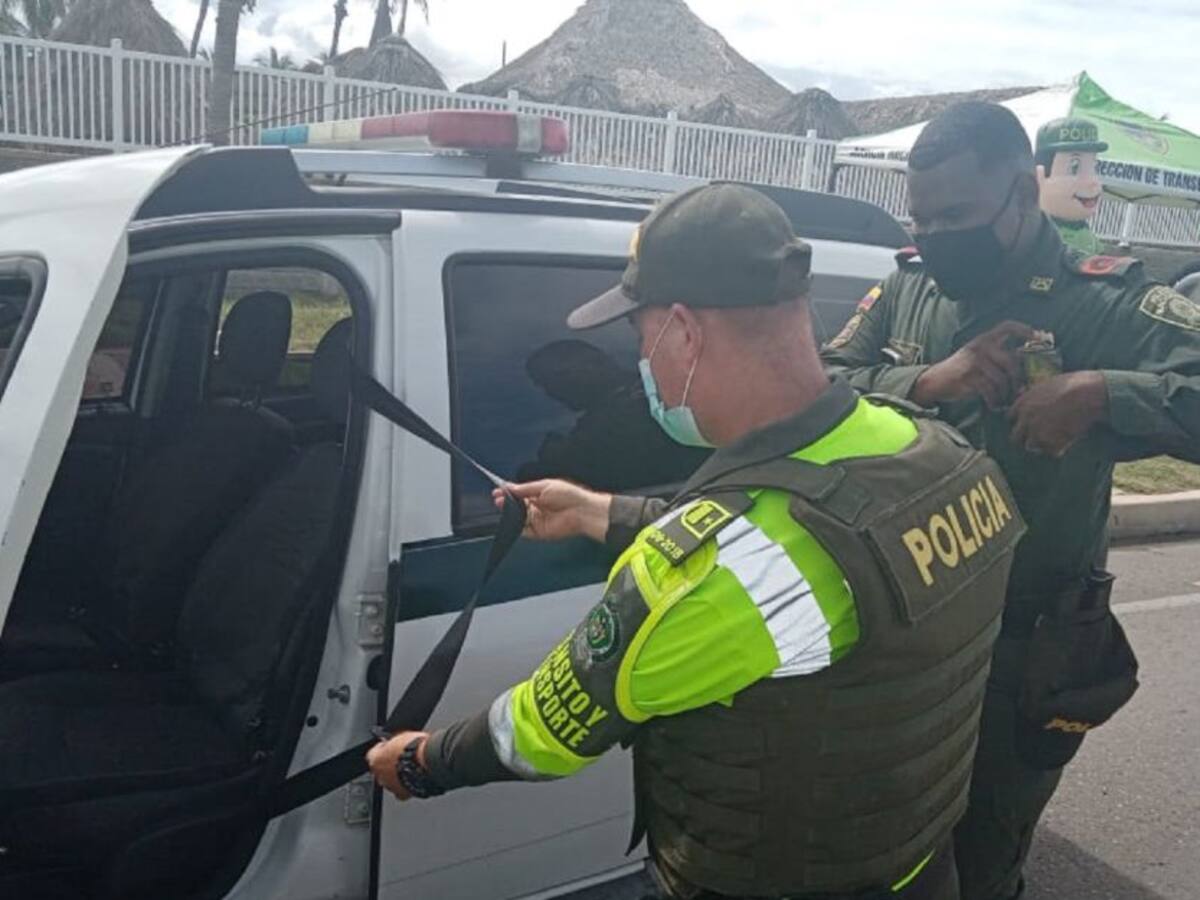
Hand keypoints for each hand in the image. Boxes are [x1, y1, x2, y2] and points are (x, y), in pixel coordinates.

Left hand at [366, 730, 428, 800]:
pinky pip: (400, 791)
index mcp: (376, 759)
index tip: (389, 746)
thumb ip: (394, 742)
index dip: (381, 749)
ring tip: (409, 768)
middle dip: (388, 764)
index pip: (372, 754)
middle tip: (400, 758)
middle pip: (380, 769)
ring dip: (396, 775)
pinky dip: (405, 785)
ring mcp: (390, 786)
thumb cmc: (415, 748)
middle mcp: (379, 775)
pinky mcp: (402, 794)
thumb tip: (396, 741)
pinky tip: (412, 779)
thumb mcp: (402, 736)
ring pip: (389, 781)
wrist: (428, 761)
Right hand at [492, 479, 612, 542]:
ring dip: (509, 513)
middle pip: (517, 506)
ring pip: (518, 518)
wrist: (581, 511)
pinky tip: (511, 520)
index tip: (498, 491)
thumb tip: (509, 487)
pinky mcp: (539, 532)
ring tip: (502, 507)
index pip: (520, 493)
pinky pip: (524, 530)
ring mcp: (538, 520)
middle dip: (506, 502)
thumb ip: (525, 488)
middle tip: (498, 499)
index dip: (509, 492)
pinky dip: (516, 526)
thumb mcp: (544, 485)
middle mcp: (538, 507)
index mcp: (539, 494)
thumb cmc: (569, 495)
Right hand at [911, 321, 1034, 408]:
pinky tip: (993, 404)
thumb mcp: (977, 357)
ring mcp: (974, 361)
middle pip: (1012, 361)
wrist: (935, 381)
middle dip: (1018, 379)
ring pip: (1002, 378)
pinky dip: (994, 400)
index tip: (1038, 337)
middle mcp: (980, 346)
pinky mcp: (969, 376)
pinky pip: (990, 390)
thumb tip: (1024, 363)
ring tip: (1003, 400)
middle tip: (1019, 391)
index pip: (1007, 327)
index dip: (1024, 330)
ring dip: (1005, 393)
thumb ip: (997, 356)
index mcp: (984, 339)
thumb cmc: (961, 371)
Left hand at [1008, 371, 1108, 456]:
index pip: (1010, 417)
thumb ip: (1033, 393)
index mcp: (1022, 403)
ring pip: (1031, 446)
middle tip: (1039, 437)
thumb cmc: (1073, 384)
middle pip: (1015, 437)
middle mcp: (1025, 419)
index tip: (1029, 423)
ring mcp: (1037, 432)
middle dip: (1025, 437)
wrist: (1089, 393)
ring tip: (1054, 440)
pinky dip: (1058, 449)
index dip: (1021, 421)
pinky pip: (1051, 452)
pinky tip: (1067, 442)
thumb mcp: (1047, 383)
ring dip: (1041, 445)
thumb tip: (1022, 391)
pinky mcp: (1051, 442)